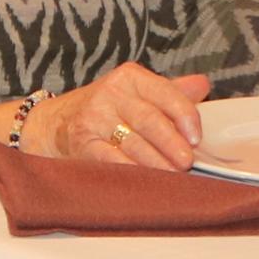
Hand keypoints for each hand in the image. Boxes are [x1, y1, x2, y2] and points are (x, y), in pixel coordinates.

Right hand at [28, 65, 208, 167]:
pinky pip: (112, 160)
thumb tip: (203, 85)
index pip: (166, 93)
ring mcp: (94, 118)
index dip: (185, 116)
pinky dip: (132, 172)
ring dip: (157, 163)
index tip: (196, 138)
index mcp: (130, 77)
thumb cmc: (108, 110)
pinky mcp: (82, 142)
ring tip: (173, 176)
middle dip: (172, 144)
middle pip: (150, 120)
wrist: (56, 124)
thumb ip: (170, 91)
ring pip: (133, 143)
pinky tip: (146, 181)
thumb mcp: (137, 93)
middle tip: (187, 162)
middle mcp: (110, 93)